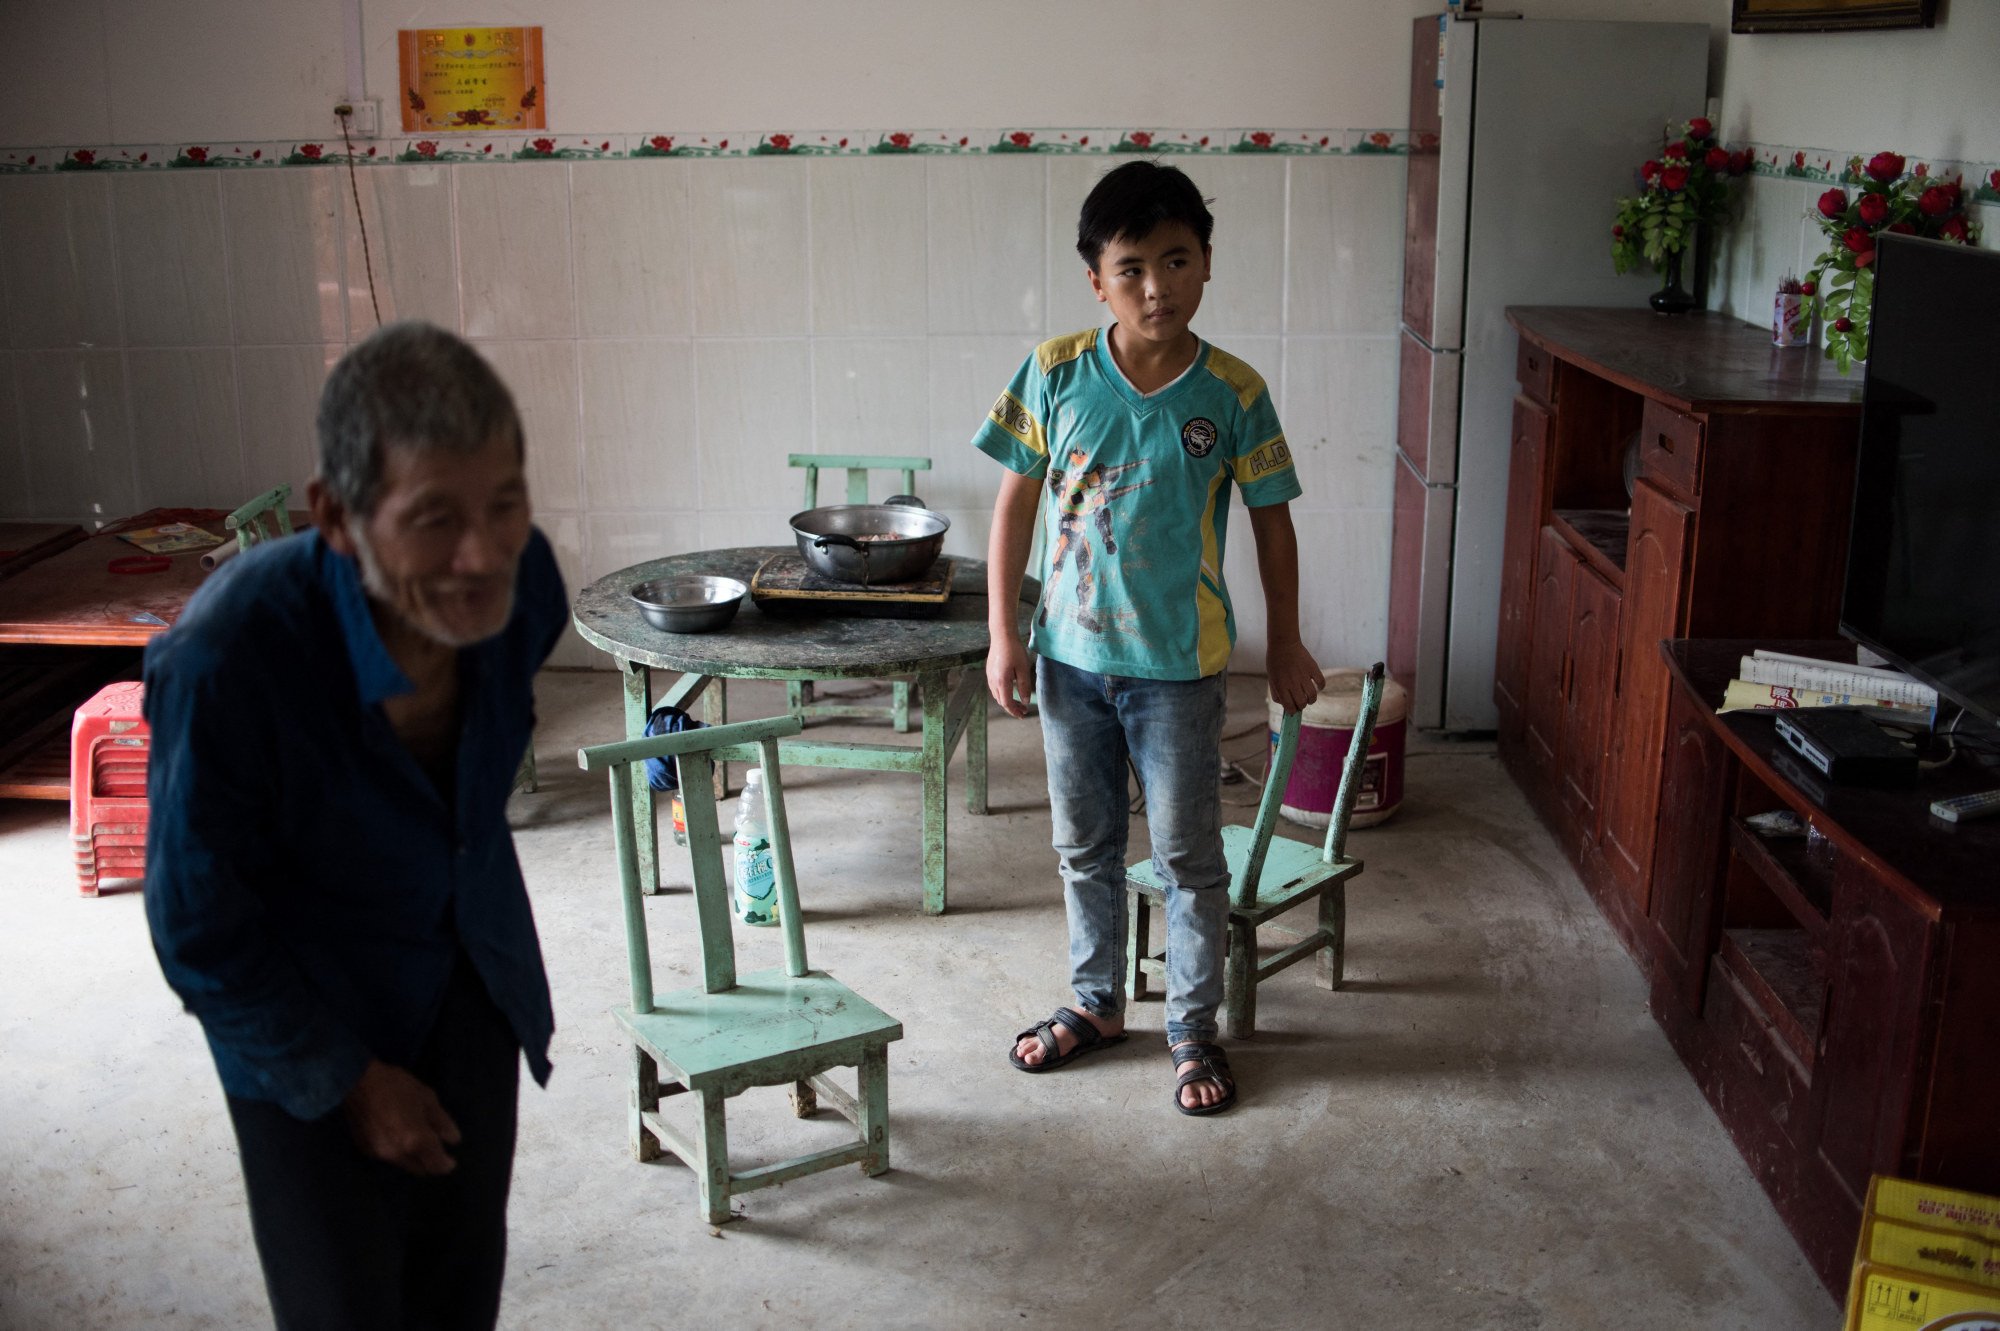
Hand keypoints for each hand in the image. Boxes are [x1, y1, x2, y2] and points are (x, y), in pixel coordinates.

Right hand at [343, 1059, 460, 1175]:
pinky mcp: (366, 1150)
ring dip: (413, 1158)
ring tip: (416, 1141)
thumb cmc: (397, 1086)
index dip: (445, 1165)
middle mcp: (398, 1154)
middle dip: (429, 1163)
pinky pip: (388, 1158)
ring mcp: (380, 1154)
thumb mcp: (426, 1098)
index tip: (450, 1160)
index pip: (436, 1165)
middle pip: (420, 1169)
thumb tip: (453, 1140)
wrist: (356, 1083)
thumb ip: (442, 1122)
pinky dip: (397, 1152)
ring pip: (404, 1165)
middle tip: (435, 1150)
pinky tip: (397, 1136)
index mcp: (416, 1140)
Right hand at [986, 635, 1035, 717]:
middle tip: (1023, 710)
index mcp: (1001, 682)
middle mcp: (993, 681)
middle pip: (1001, 701)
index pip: (1007, 703)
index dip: (1015, 711)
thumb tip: (1025, 701)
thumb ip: (1024, 686)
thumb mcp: (1023, 669)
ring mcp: (989, 676)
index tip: (1023, 714)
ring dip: (1006, 701)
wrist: (1002, 636)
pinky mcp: (989, 672)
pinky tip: (1010, 690)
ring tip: (1018, 702)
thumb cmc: (1014, 650)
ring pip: (997, 695)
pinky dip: (1002, 694)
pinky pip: (994, 688)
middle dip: (1012, 708)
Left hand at [1266, 640, 1324, 714]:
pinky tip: (1317, 686)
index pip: (1289, 706)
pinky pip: (1321, 682)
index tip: (1293, 710)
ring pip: (1313, 696)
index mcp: (1281, 686)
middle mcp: (1293, 683)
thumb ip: (1276, 693)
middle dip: (1302, 706)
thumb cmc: (1275, 662)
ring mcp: (1304, 675)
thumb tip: (1284, 705)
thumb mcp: (1271, 679)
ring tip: (1309, 698)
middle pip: (1302, 703)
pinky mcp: (1313, 668)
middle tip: (1301, 703)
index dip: (1292, 711)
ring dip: (1311, 700)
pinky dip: (1321, 687)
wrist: (1283, 643)